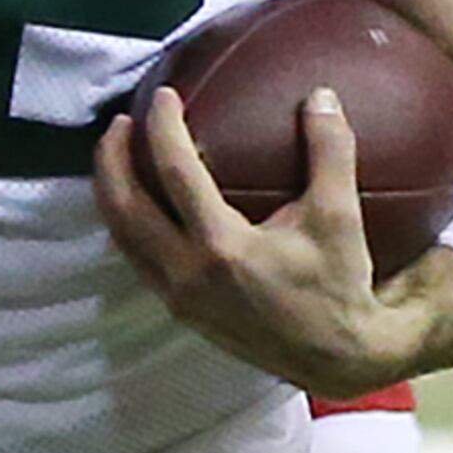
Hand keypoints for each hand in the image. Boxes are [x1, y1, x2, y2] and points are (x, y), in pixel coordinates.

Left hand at [93, 84, 452, 397]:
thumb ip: (330, 152)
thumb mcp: (340, 216)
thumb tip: (318, 95)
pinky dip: (130, 225)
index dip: (164, 129)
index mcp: (223, 248)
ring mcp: (178, 296)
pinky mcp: (180, 310)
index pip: (176, 174)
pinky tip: (141, 202)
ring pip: (123, 239)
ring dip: (113, 194)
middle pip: (125, 209)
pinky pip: (139, 260)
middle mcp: (189, 274)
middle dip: (111, 162)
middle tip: (118, 123)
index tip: (163, 96)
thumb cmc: (339, 284)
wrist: (335, 357)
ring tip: (118, 156)